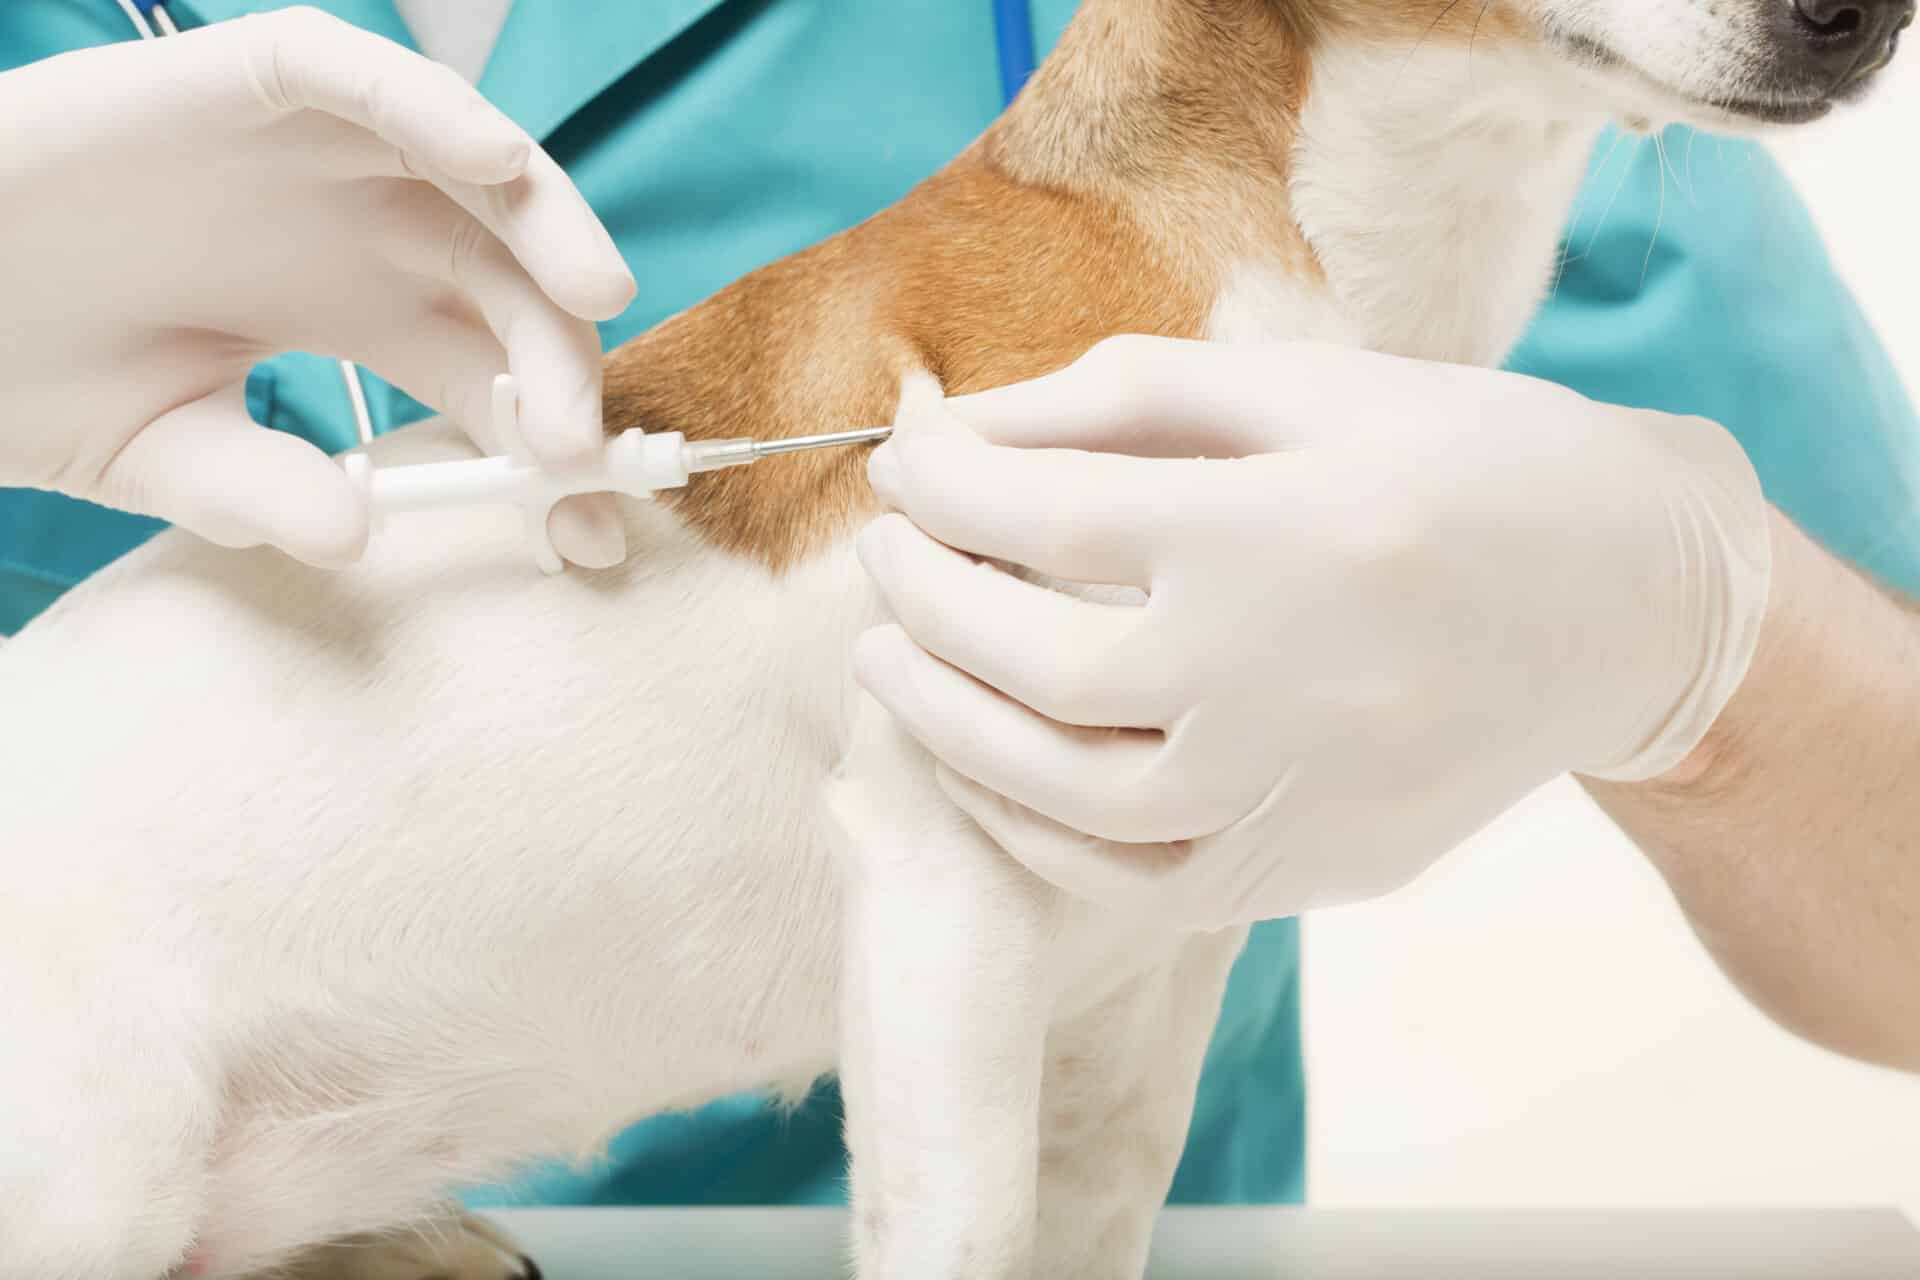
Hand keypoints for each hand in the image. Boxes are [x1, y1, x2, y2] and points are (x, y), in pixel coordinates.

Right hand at [0, 8, 635, 566]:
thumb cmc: (36, 360)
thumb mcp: (164, 450)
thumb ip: (256, 490)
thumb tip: (354, 531)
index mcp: (366, 316)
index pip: (493, 378)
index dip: (552, 450)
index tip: (595, 532)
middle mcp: (365, 231)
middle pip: (508, 278)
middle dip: (562, 355)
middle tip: (578, 441)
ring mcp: (319, 154)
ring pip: (469, 168)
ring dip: (546, 220)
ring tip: (596, 293)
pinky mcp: (252, 82)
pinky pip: (357, 74)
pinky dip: (430, 104)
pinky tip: (492, 161)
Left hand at [855, 337, 1771, 927]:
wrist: (1632, 605)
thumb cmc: (1469, 465)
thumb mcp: (1313, 386)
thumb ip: (1126, 396)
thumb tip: (959, 435)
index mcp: (1290, 528)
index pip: (1048, 515)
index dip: (945, 489)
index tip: (906, 470)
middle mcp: (1290, 676)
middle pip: (1036, 665)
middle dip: (922, 603)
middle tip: (881, 557)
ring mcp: (1305, 792)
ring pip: (1068, 794)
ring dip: (947, 726)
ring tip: (893, 659)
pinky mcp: (1318, 868)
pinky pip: (1135, 879)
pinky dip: (1033, 828)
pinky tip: (985, 766)